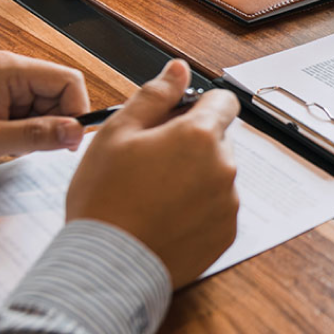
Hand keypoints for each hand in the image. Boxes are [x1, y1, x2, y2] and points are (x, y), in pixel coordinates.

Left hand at [0, 51, 88, 171]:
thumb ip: (36, 135)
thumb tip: (77, 132)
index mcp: (10, 70)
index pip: (68, 80)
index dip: (77, 109)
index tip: (70, 139)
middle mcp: (12, 71)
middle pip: (60, 93)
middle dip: (56, 122)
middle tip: (37, 147)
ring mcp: (6, 84)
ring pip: (48, 105)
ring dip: (40, 129)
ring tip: (12, 145)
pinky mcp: (1, 98)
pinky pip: (31, 112)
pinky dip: (27, 131)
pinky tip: (6, 142)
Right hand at [66, 60, 239, 288]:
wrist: (105, 265)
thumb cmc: (105, 198)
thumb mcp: (118, 132)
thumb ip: (156, 94)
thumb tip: (178, 68)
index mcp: (201, 135)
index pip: (224, 101)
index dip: (200, 105)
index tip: (178, 118)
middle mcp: (224, 167)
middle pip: (219, 139)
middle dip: (193, 143)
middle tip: (153, 161)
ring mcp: (228, 202)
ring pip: (218, 174)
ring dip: (196, 176)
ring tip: (154, 195)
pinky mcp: (226, 233)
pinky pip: (218, 208)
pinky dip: (199, 208)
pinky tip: (165, 217)